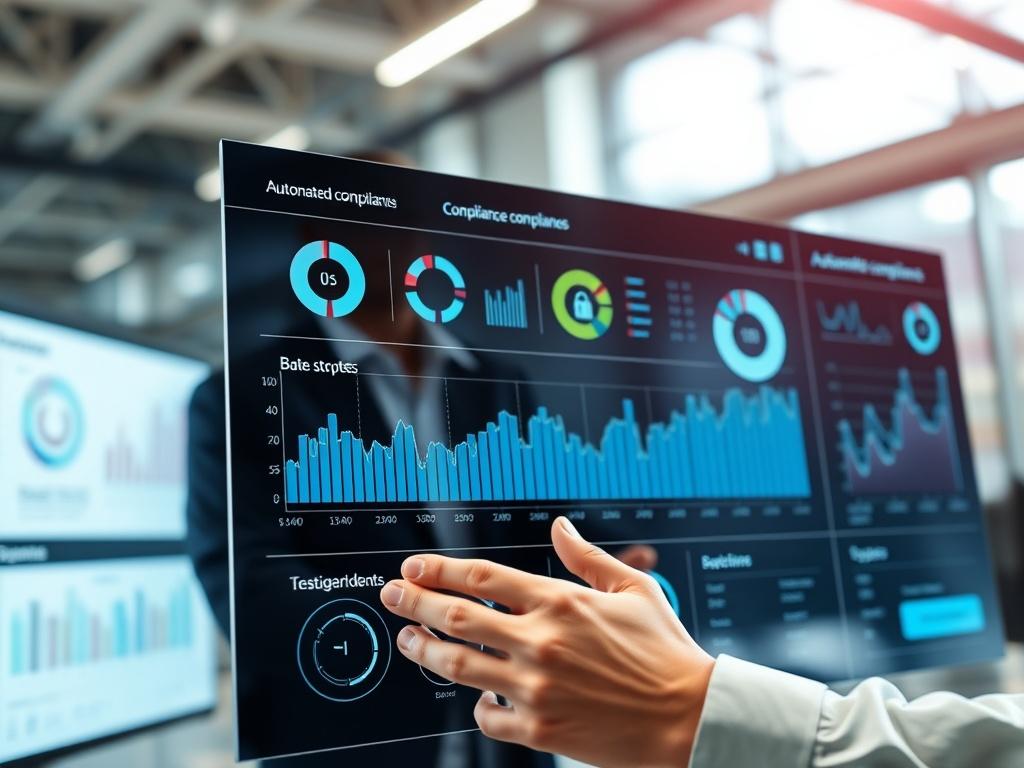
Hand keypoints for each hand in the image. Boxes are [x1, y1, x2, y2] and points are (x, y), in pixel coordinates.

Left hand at [379, 517, 713, 767]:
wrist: (691, 718)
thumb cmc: (666, 651)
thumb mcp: (633, 589)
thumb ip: (587, 557)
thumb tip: (560, 527)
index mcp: (560, 601)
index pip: (481, 578)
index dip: (439, 569)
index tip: (414, 567)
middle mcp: (541, 641)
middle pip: (457, 616)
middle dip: (415, 602)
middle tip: (391, 595)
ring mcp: (536, 688)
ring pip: (459, 665)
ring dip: (426, 650)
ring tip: (409, 640)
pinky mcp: (541, 730)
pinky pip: (488, 716)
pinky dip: (477, 704)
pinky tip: (474, 694)